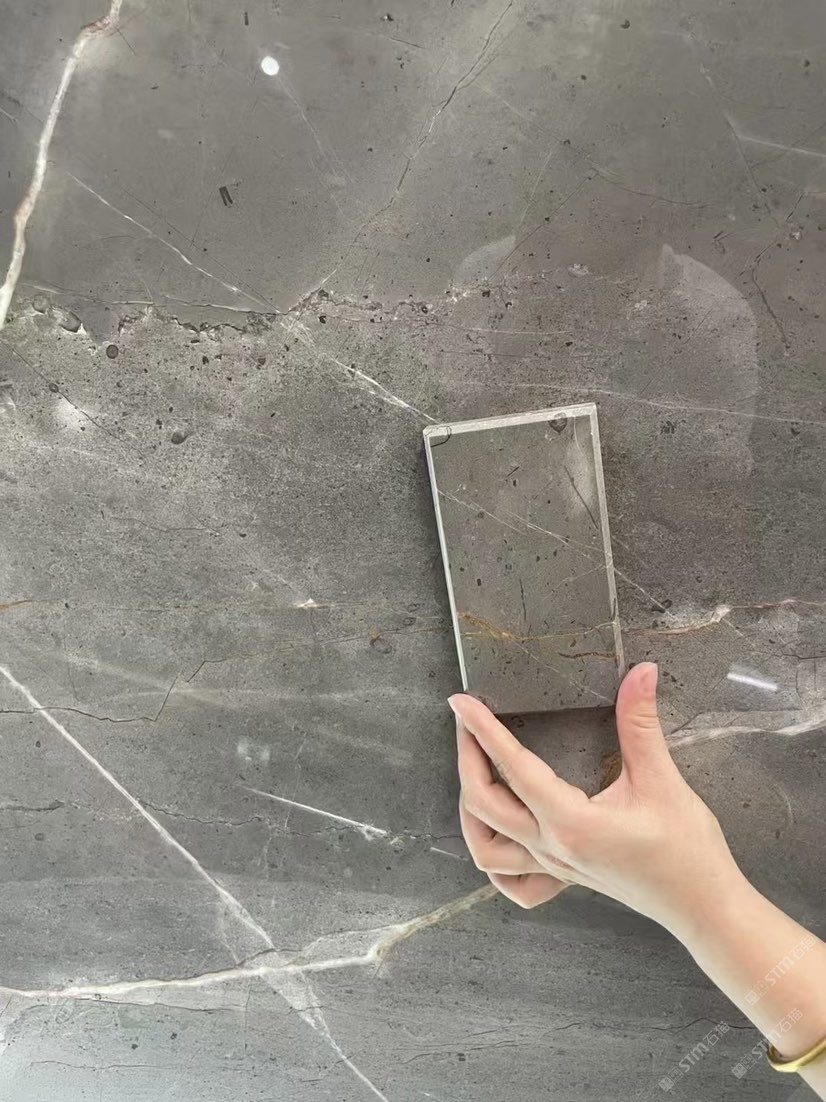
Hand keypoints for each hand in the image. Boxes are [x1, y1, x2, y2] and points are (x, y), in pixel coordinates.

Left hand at [452, 662, 745, 935]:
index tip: (461, 703)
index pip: (514, 768)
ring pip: (486, 847)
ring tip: (474, 770)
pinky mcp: (563, 876)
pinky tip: (497, 829)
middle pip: (483, 805)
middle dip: (467, 758)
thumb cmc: (687, 850)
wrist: (704, 907)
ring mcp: (553, 866)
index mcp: (570, 821)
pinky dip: (494, 855)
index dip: (484, 730)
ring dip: (470, 809)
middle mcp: (552, 846)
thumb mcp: (663, 781)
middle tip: (467, 723)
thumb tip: (641, 672)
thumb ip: (642, 724)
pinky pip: (511, 879)